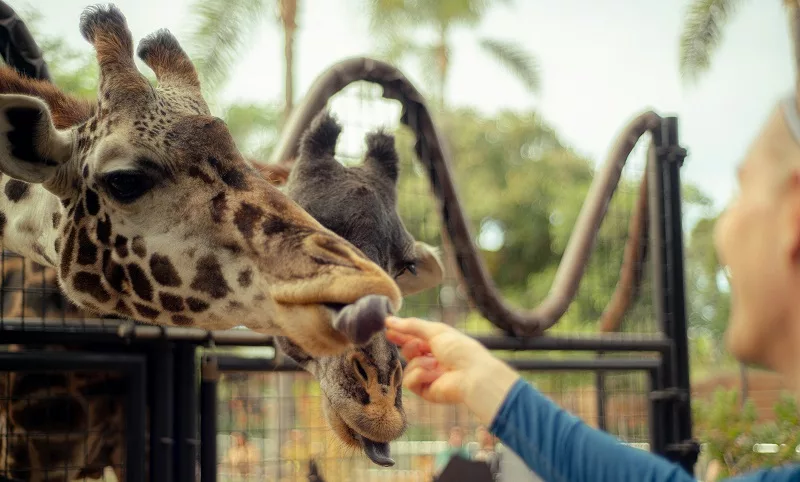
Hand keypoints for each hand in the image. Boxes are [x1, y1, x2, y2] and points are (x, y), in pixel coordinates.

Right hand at [385, 316, 519, 423]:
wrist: (472, 374)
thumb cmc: (460, 350)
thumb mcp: (436, 331)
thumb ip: (411, 326)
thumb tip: (389, 320)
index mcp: (438, 345)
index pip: (414, 338)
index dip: (400, 335)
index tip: (387, 330)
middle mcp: (433, 361)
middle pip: (408, 352)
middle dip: (410, 347)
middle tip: (420, 347)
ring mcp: (429, 377)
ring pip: (407, 367)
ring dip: (419, 362)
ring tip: (435, 364)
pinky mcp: (426, 391)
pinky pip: (409, 382)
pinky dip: (420, 375)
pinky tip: (435, 375)